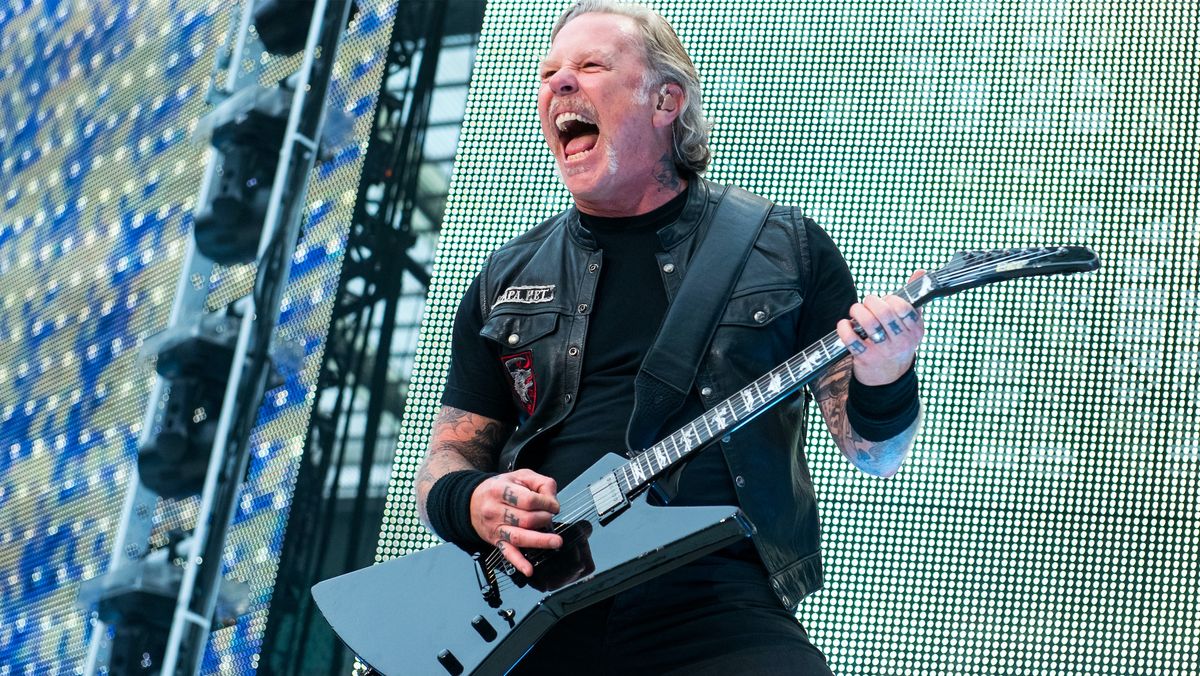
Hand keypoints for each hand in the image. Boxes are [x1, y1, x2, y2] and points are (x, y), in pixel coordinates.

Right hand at [470, 469, 561, 575]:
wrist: (471, 501)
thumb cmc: (498, 489)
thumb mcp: (519, 476)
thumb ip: (540, 483)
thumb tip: (552, 499)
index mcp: (501, 490)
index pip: (528, 500)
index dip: (546, 503)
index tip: (554, 506)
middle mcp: (495, 510)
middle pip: (526, 519)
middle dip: (544, 519)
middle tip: (549, 518)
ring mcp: (495, 528)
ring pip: (519, 537)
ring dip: (540, 541)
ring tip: (555, 542)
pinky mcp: (496, 541)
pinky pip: (508, 553)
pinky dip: (519, 562)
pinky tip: (529, 569)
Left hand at [836, 271, 926, 385]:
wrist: (889, 376)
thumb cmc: (898, 341)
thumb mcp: (911, 323)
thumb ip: (913, 297)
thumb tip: (921, 272)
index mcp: (915, 329)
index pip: (905, 308)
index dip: (891, 300)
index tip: (886, 300)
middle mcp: (902, 341)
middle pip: (885, 313)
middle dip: (872, 301)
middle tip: (867, 302)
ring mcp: (883, 350)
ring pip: (868, 323)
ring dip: (857, 311)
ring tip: (855, 311)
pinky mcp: (866, 358)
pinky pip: (851, 339)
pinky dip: (844, 328)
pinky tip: (844, 324)